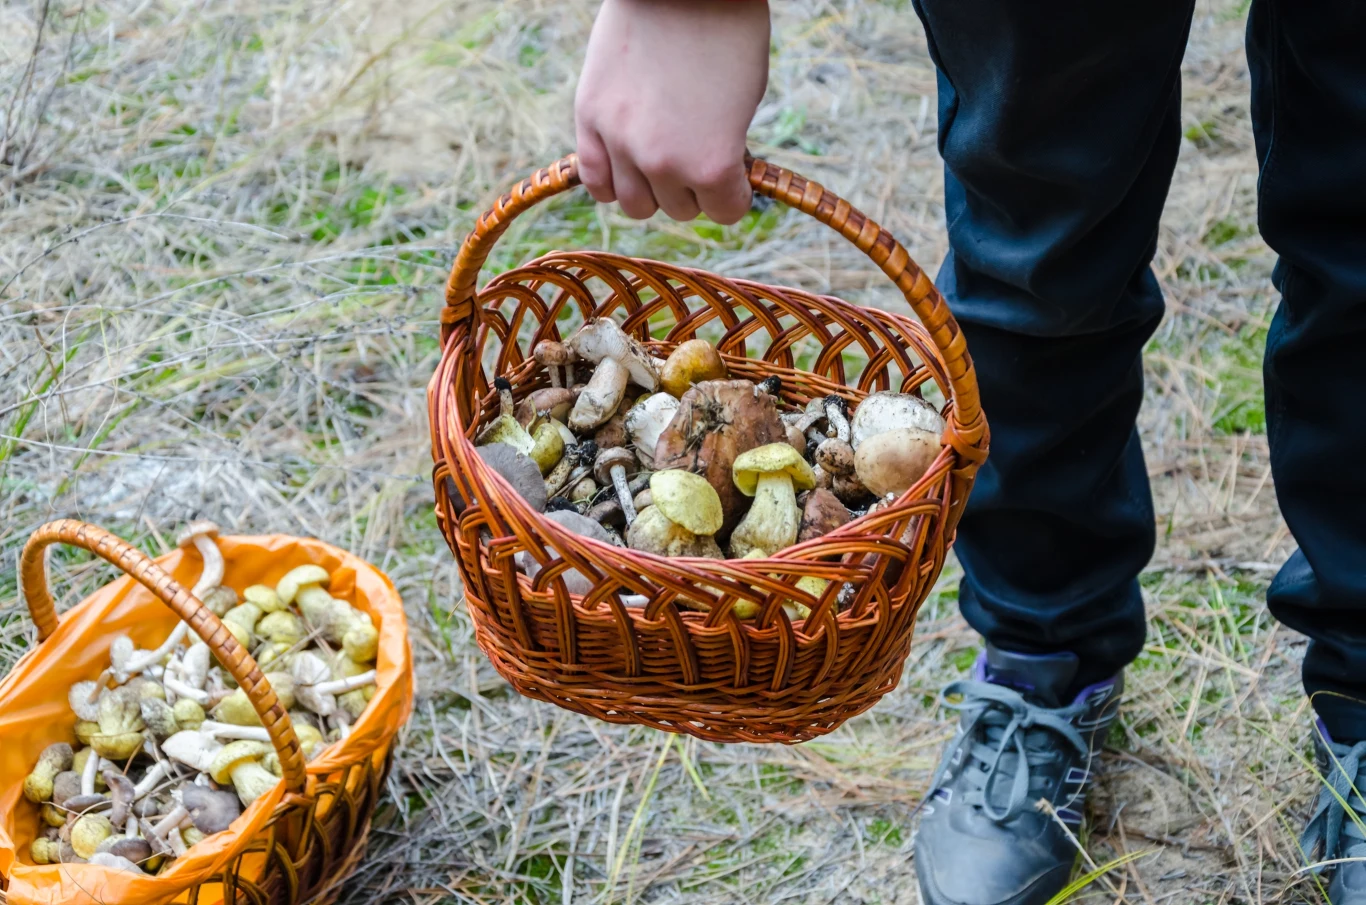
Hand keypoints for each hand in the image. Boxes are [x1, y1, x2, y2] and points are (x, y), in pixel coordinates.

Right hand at [574, 0, 769, 223]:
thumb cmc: (728, 34)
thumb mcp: (745, 103)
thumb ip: (723, 150)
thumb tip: (705, 178)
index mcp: (712, 164)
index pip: (725, 212)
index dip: (733, 191)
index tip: (733, 171)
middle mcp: (663, 163)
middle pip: (678, 209)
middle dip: (692, 185)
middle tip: (694, 147)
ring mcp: (620, 142)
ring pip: (635, 204)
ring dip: (651, 187)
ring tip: (660, 154)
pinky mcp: (589, 118)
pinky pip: (594, 180)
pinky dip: (612, 179)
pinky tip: (625, 161)